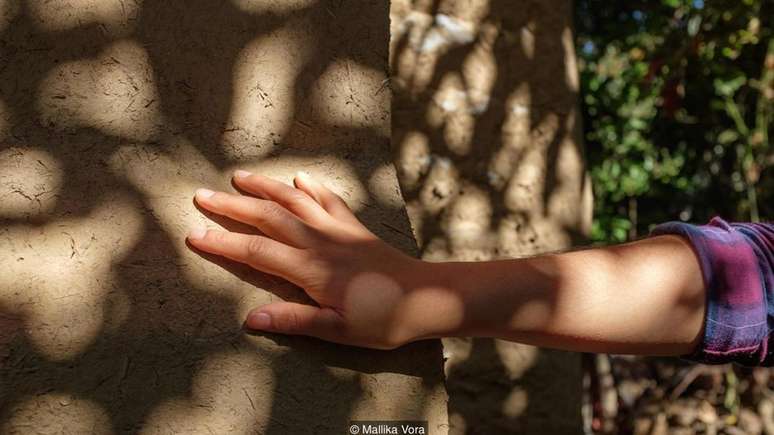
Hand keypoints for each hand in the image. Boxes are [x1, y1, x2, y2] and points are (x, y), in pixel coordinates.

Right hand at [187, 170, 425, 348]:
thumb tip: (250, 320)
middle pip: (269, 217)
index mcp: (310, 269)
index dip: (223, 242)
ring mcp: (338, 230)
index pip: (257, 251)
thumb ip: (295, 322)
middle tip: (201, 195)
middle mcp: (319, 242)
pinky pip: (329, 200)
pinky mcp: (355, 228)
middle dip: (232, 206)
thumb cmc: (383, 319)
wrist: (426, 296)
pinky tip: (301, 177)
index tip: (194, 234)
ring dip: (265, 187)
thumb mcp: (338, 330)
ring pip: (295, 200)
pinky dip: (313, 186)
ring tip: (239, 176)